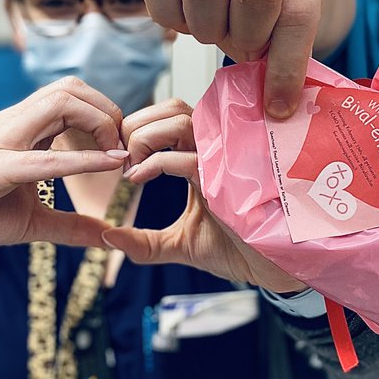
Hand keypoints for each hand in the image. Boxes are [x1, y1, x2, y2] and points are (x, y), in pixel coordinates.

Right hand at [0, 78, 128, 262]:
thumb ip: (69, 226)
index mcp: (21, 131)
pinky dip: (80, 159)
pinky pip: (42, 157)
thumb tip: (107, 237)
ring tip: (117, 156)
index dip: (106, 117)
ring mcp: (0, 141)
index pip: (71, 97)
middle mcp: (12, 125)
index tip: (124, 152)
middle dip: (108, 111)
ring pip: (58, 101)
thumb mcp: (29, 222)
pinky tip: (109, 165)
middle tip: (125, 149)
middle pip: (70, 87)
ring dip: (99, 123)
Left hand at [102, 99, 307, 292]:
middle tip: (122, 160)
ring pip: (180, 121)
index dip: (139, 129)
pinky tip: (138, 180)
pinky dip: (155, 163)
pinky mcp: (228, 179)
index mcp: (204, 156)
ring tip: (131, 169)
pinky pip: (187, 156)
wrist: (270, 269)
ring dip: (145, 139)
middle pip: (172, 109)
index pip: (169, 117)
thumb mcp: (179, 245)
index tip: (122, 161)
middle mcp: (215, 150)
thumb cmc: (236, 250)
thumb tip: (108, 239)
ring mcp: (224, 161)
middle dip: (137, 127)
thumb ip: (144, 243)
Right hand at [139, 0, 333, 118]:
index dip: (286, 66)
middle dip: (248, 34)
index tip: (278, 104)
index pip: (297, 11)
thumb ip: (284, 54)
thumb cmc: (269, 4)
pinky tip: (188, 17)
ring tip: (216, 28)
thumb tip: (274, 109)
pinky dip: (170, 14)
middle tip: (246, 43)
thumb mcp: (288, 24)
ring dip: (208, 25)